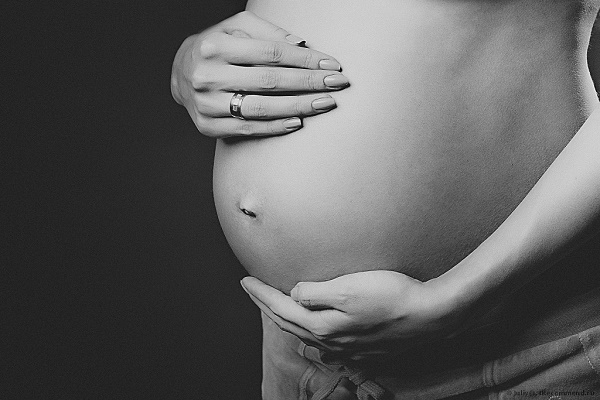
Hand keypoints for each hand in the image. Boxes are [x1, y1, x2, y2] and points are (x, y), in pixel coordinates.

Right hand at [171, 11, 348, 137]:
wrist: (180, 73)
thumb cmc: (216, 47)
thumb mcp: (236, 27)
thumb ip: (269, 33)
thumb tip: (303, 46)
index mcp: (215, 45)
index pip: (270, 53)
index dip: (304, 59)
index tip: (331, 64)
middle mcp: (208, 75)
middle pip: (269, 81)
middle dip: (309, 82)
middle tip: (338, 84)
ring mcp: (206, 103)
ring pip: (261, 107)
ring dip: (298, 106)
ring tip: (324, 104)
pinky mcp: (208, 126)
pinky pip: (248, 128)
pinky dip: (275, 126)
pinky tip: (298, 121)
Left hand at [241, 271, 465, 361]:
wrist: (431, 316)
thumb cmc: (391, 296)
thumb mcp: (348, 288)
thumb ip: (315, 293)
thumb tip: (293, 294)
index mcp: (324, 327)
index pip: (282, 309)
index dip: (261, 294)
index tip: (244, 281)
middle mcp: (332, 342)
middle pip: (290, 324)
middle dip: (268, 306)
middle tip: (252, 290)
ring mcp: (349, 348)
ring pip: (308, 334)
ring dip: (287, 318)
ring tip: (276, 305)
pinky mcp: (364, 348)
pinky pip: (327, 339)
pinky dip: (311, 328)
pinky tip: (314, 324)